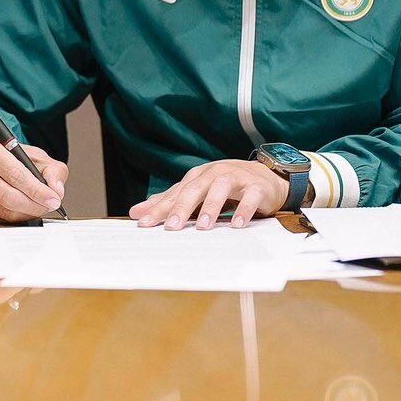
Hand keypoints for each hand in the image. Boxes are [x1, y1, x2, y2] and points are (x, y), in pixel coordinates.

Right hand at [0, 139, 66, 222]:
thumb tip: (56, 191)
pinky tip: (23, 210)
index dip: (37, 190)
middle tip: (49, 205)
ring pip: (5, 212)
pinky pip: (0, 220)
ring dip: (28, 213)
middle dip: (35, 205)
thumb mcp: (33, 155)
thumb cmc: (8, 158)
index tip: (54, 199)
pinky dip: (17, 218)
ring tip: (39, 206)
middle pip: (9, 197)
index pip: (15, 174)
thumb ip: (51, 169)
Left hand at [129, 159, 286, 229]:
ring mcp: (236, 178)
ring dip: (211, 207)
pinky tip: (236, 225)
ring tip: (204, 226)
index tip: (143, 223)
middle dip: (182, 208)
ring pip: (220, 188)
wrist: (264, 177)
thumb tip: (136, 212)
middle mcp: (213, 174)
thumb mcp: (195, 192)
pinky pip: (250, 198)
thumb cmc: (225, 186)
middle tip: (171, 227)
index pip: (174, 194)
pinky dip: (244, 210)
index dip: (158, 208)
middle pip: (194, 189)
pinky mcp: (256, 187)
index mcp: (196, 177)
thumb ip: (168, 202)